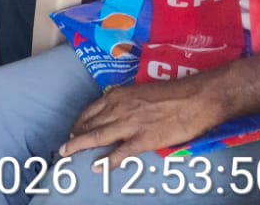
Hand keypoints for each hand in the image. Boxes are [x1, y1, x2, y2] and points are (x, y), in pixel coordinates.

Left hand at [60, 77, 225, 163]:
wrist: (195, 98)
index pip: (91, 110)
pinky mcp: (144, 140)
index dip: (80, 121)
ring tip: (67, 153)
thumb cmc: (172, 93)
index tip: (74, 129)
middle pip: (90, 124)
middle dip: (75, 135)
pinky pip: (121, 153)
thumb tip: (117, 111)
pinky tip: (98, 168)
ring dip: (80, 145)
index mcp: (118, 96)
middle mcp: (119, 109)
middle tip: (65, 145)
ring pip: (98, 136)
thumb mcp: (140, 90)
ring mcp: (130, 125)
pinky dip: (108, 161)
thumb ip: (126, 101)